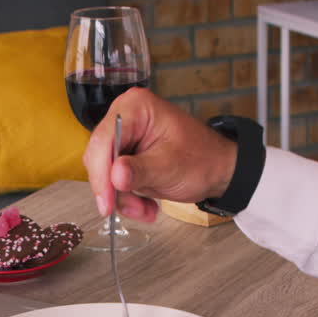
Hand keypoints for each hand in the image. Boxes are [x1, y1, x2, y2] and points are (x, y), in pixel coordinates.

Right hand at [83, 87, 238, 221]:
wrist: (218, 170)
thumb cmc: (202, 159)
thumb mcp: (170, 166)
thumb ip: (140, 170)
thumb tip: (115, 176)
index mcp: (135, 107)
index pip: (103, 140)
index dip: (101, 173)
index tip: (106, 202)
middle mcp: (125, 117)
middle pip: (99, 157)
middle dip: (114, 189)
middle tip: (133, 209)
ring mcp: (124, 136)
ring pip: (105, 173)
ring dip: (123, 197)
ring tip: (147, 209)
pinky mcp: (126, 155)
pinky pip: (113, 180)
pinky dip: (127, 197)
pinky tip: (147, 205)